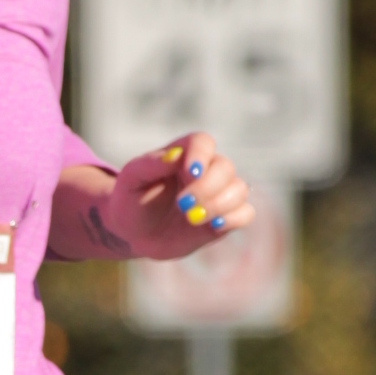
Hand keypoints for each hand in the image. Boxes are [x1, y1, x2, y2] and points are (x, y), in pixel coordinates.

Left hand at [98, 132, 255, 261]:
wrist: (133, 232)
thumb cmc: (131, 198)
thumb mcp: (131, 179)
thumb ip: (151, 164)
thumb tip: (174, 156)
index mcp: (185, 152)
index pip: (203, 142)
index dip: (200, 156)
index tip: (189, 173)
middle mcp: (207, 169)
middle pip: (224, 168)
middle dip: (206, 188)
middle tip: (182, 205)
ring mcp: (218, 193)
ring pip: (239, 190)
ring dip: (219, 204)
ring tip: (192, 218)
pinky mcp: (224, 217)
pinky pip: (245, 213)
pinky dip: (234, 218)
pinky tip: (213, 225)